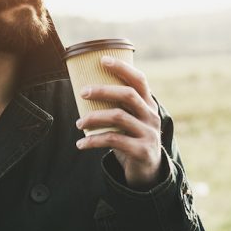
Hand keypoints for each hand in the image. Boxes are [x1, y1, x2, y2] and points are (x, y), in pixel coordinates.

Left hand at [75, 55, 162, 189]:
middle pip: (128, 95)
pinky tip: (81, 144)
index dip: (122, 68)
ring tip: (78, 123)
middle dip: (103, 90)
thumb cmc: (132, 138)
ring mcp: (149, 133)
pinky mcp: (142, 150)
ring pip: (119, 117)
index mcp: (148, 104)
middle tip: (82, 92)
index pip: (139, 80)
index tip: (102, 60)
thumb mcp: (130, 119)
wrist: (147, 170)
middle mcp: (151, 115)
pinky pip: (113, 140)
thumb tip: (85, 88)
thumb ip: (118, 106)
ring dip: (94, 118)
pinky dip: (93, 141)